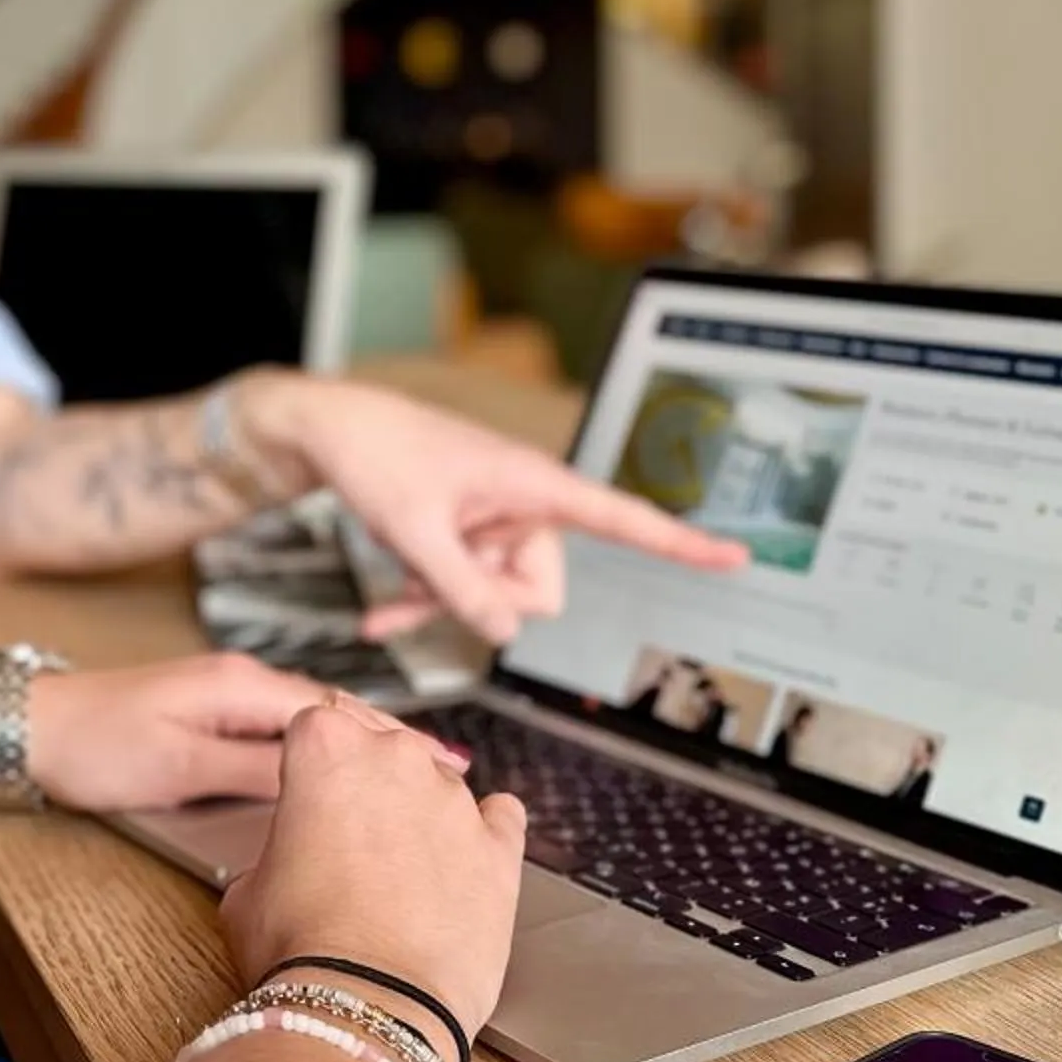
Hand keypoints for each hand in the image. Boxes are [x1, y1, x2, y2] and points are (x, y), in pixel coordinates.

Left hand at [27, 652, 466, 813]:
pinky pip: (284, 731)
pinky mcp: (209, 714)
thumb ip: (255, 770)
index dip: (396, 741)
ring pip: (313, 724)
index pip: (340, 714)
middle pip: (336, 713)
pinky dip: (323, 750)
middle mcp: (242, 680)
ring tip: (413, 778)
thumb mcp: (182, 765)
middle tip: (451, 777)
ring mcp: (225, 694)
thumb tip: (322, 781)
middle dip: (393, 742)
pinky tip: (341, 774)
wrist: (29, 730)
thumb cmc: (95, 745)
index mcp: (243, 685)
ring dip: (361, 747)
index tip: (447, 765)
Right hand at [222, 696, 525, 1043]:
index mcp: (327, 747)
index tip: (308, 795)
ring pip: (438, 781)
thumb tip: (286, 869)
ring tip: (400, 874)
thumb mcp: (246, 890)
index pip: (316, 724)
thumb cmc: (301, 947)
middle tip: (348, 840)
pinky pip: (501, 816)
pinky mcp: (500, 848)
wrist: (369, 1004)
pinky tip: (466, 859)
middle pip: (382, 743)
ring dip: (420, 813)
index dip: (308, 765)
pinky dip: (485, 832)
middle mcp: (397, 758)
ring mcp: (456, 800)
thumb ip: (274, 853)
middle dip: (366, 783)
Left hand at [241, 374, 747, 641]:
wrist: (325, 430)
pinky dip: (424, 601)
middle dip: (488, 598)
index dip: (678, 542)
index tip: (736, 557)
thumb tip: (507, 631)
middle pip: (542, 591)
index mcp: (533, 484)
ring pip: (497, 598)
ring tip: (396, 573)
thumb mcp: (413, 530)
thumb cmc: (374, 458)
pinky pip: (465, 591)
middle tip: (431, 569)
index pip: (621, 519)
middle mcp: (524, 503)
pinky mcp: (465, 536)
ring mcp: (494, 522)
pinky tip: (378, 615)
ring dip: (446, 598)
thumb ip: (460, 588)